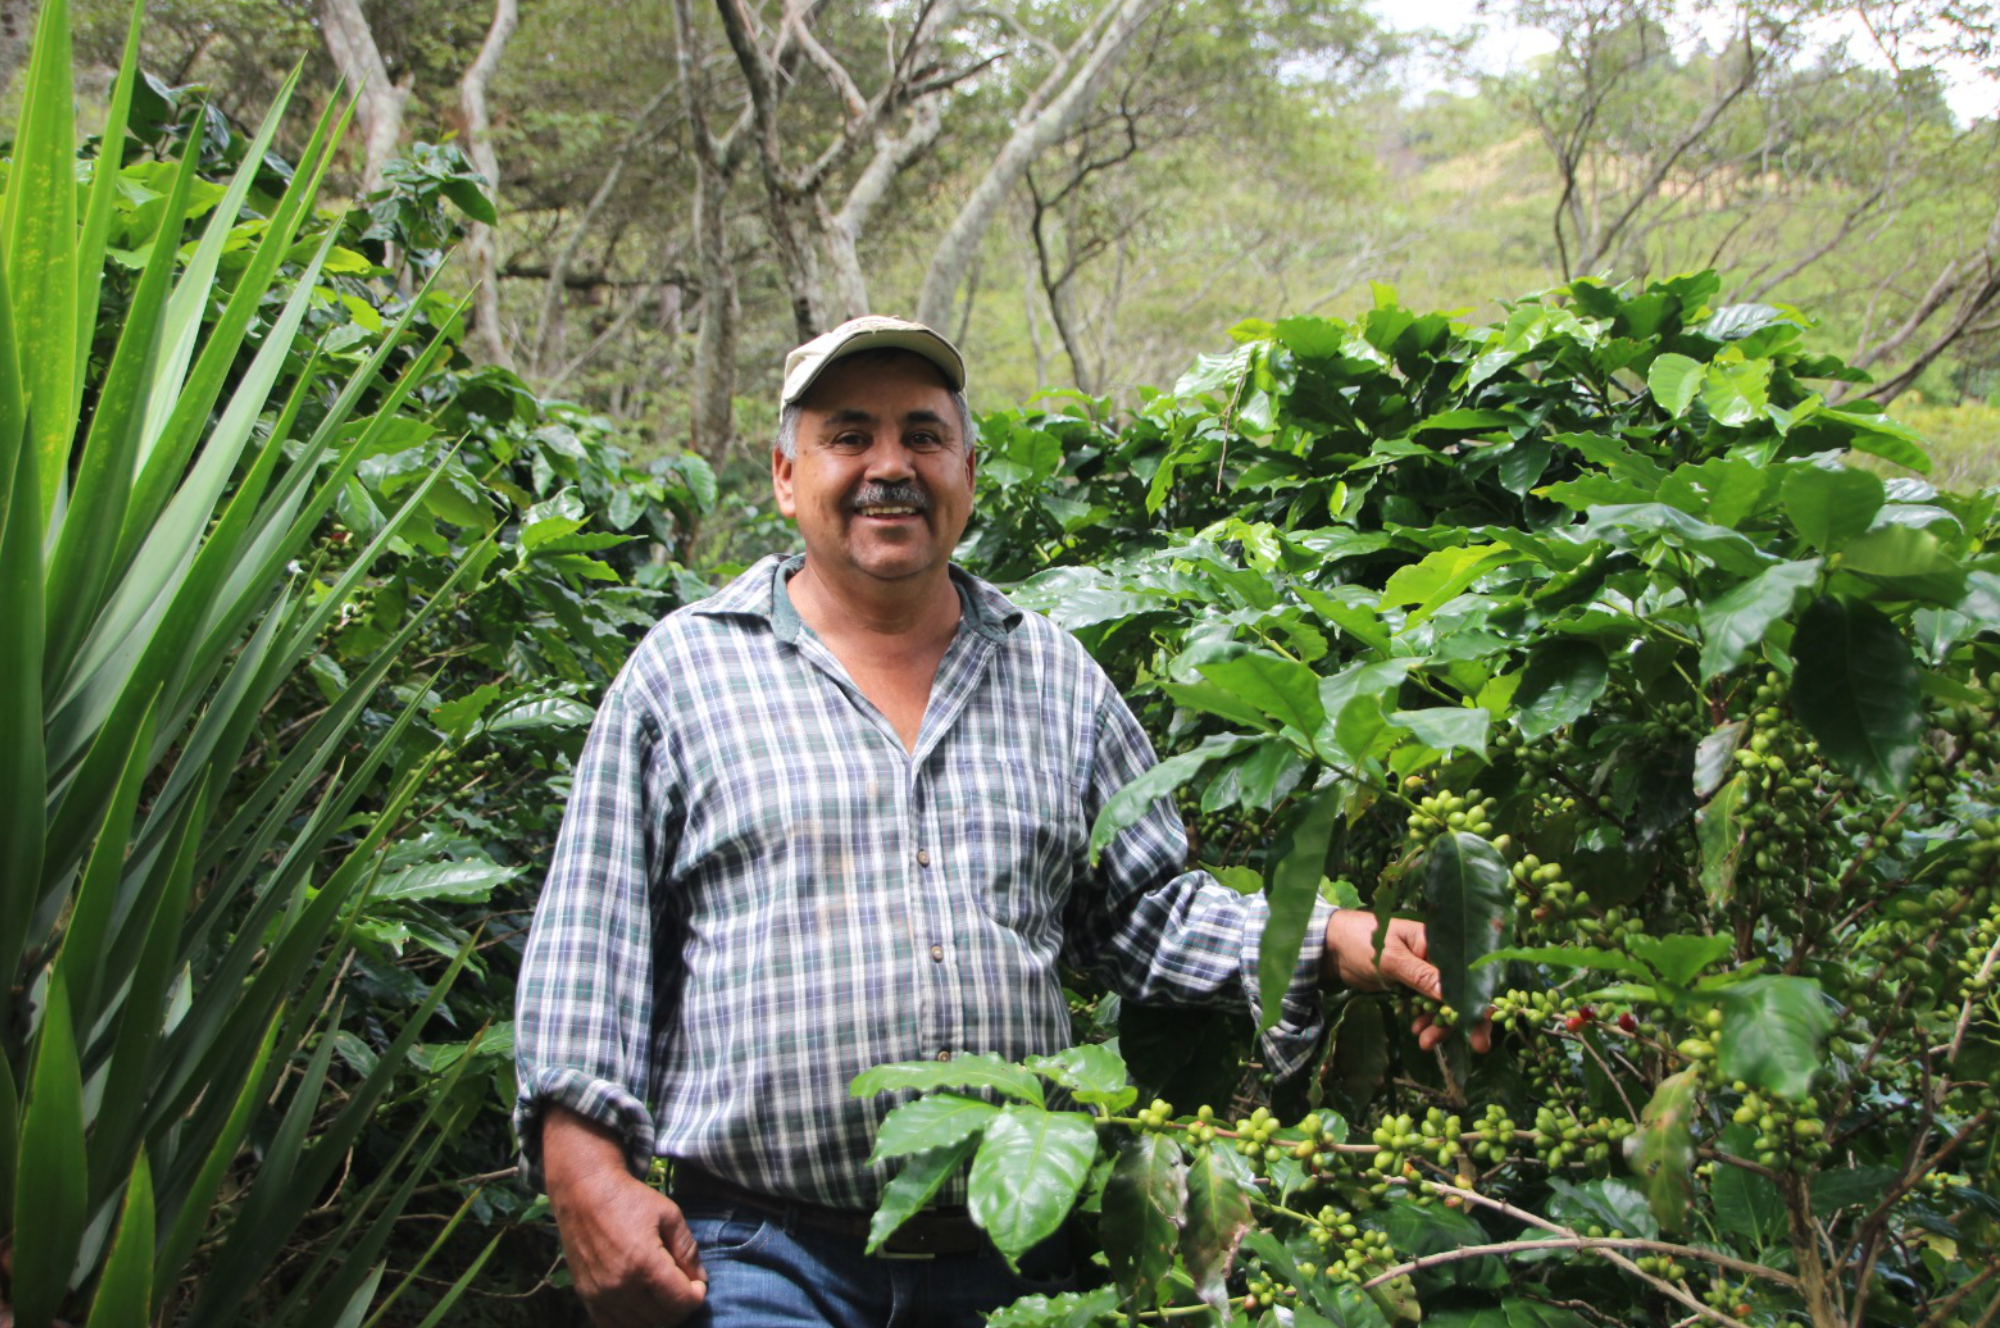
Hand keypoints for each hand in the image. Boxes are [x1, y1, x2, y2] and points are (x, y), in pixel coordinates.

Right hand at [543, 1107, 706, 1327]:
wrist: (584, 1192)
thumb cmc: (629, 1199)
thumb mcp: (669, 1215)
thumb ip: (688, 1250)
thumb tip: (700, 1280)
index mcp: (644, 1262)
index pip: (680, 1302)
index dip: (696, 1296)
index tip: (697, 1284)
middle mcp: (620, 1285)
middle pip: (663, 1318)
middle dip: (680, 1306)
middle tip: (682, 1287)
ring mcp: (600, 1294)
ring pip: (640, 1326)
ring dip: (657, 1315)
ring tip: (662, 1293)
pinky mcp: (586, 1296)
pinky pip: (613, 1325)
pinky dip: (632, 1320)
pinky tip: (640, 1303)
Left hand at [1323, 911, 1492, 1054]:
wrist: (1331, 946)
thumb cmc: (1361, 941)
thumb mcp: (1391, 959)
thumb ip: (1421, 976)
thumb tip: (1452, 996)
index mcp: (1436, 943)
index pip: (1465, 975)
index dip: (1478, 1001)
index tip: (1483, 1028)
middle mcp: (1435, 958)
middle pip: (1459, 992)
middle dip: (1461, 1019)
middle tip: (1476, 1048)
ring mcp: (1424, 973)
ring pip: (1443, 1003)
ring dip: (1439, 1025)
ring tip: (1425, 1041)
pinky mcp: (1412, 986)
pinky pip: (1427, 1006)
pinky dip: (1425, 1021)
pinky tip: (1416, 1030)